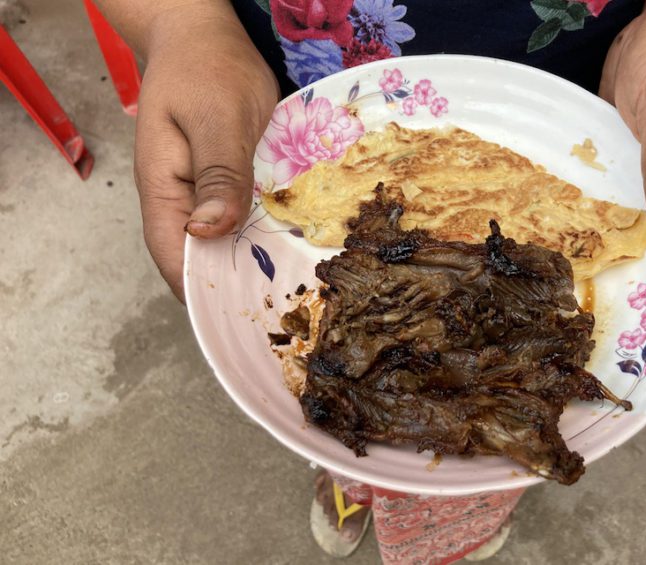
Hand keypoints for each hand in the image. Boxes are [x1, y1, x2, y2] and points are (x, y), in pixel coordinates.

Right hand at [134, 7, 277, 299]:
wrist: (204, 37)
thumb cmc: (207, 71)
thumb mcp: (217, 120)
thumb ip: (217, 175)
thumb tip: (208, 233)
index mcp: (164, 189)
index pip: (173, 256)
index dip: (201, 290)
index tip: (240, 317)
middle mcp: (180, 198)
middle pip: (200, 257)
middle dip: (233, 284)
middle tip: (281, 309)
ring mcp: (203, 191)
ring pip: (223, 241)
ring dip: (252, 263)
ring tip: (293, 290)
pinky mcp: (226, 181)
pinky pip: (242, 217)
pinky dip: (262, 233)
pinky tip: (294, 247)